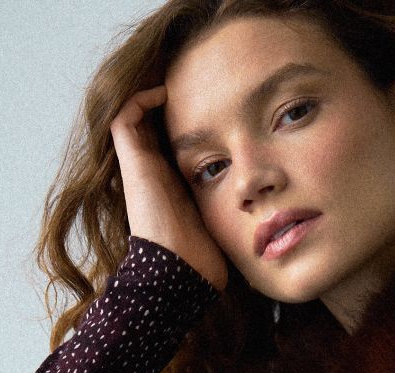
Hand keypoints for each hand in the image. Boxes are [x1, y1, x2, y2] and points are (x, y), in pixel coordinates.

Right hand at [110, 85, 228, 290]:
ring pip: (136, 115)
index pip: (175, 145)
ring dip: (153, 95)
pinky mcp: (131, 162)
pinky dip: (140, 98)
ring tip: (178, 80)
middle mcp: (153, 172)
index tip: (214, 109)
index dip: (190, 124)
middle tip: (197, 86)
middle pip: (155, 126)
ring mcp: (139, 166)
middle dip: (174, 104)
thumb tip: (269, 207)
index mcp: (172, 185)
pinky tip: (165, 92)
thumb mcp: (225, 223)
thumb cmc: (204, 258)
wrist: (179, 272)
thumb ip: (236, 208)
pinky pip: (125, 115)